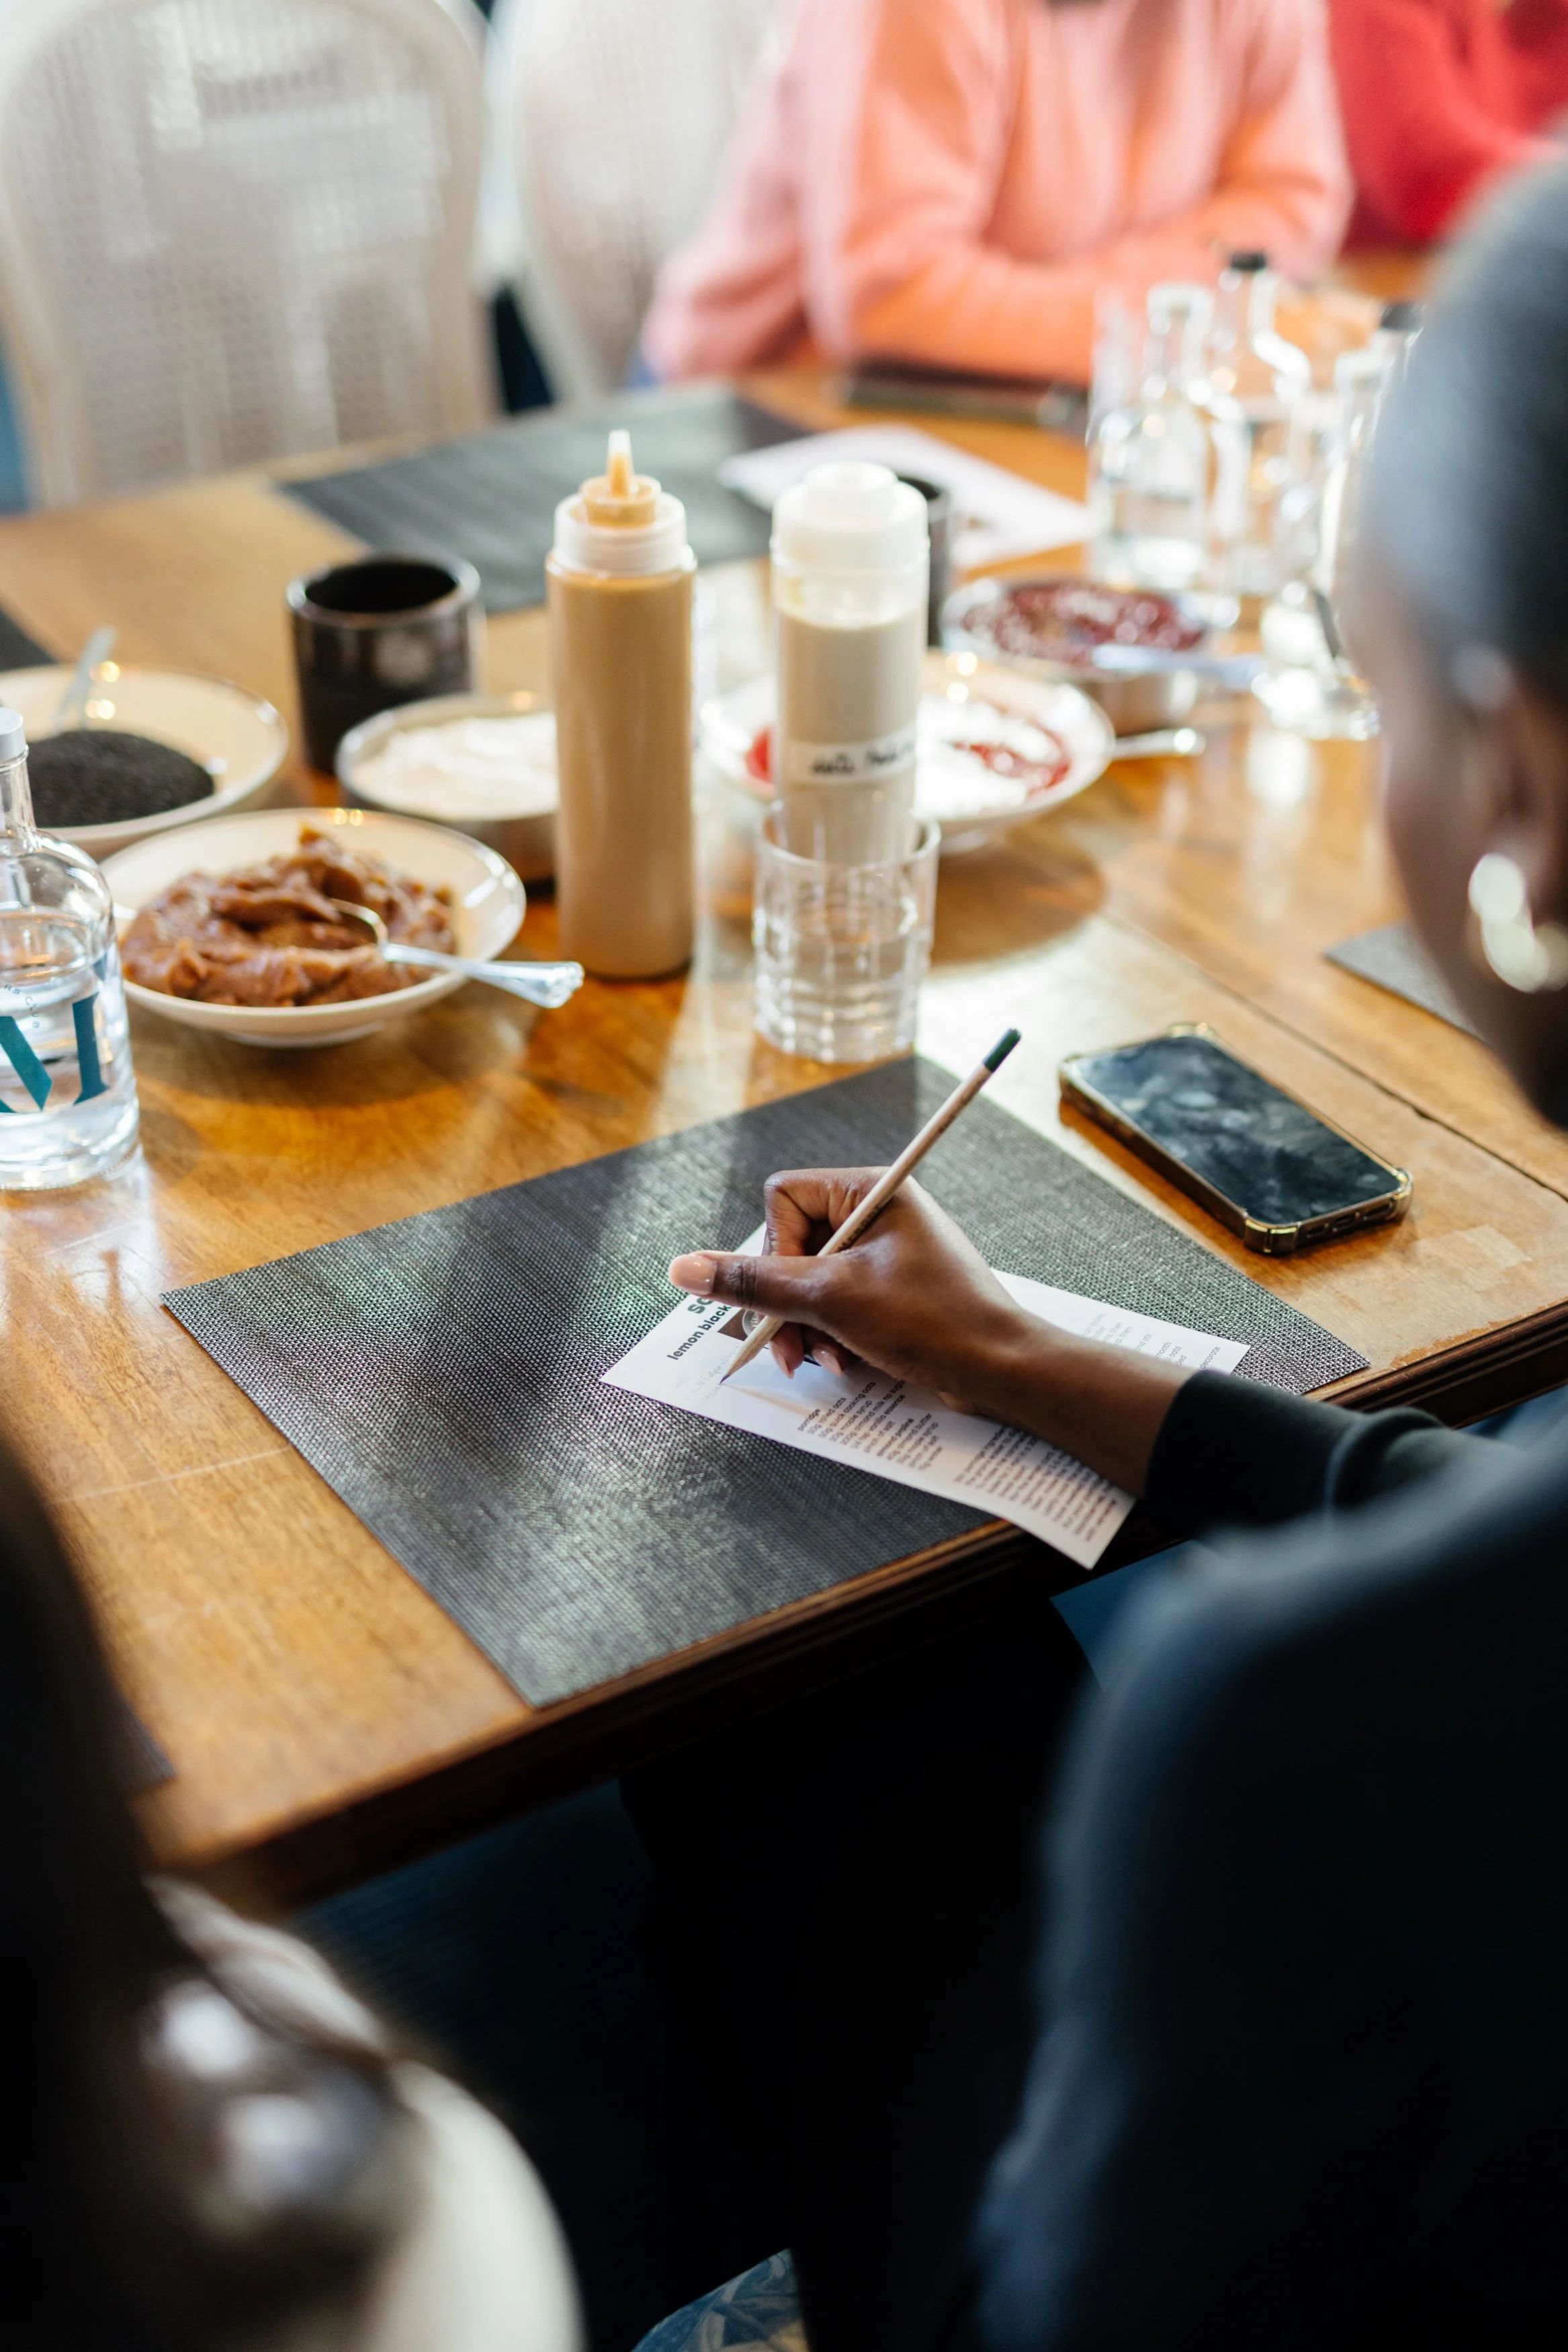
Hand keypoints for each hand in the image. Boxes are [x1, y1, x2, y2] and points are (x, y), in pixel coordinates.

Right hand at [668, 1168, 1036, 1413]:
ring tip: (825, 1361)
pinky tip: (845, 1362)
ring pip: (808, 1281)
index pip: (783, 1198)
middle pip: (790, 1245)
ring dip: (806, 1327)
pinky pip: (836, 1304)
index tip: (792, 1293)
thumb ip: (754, 1282)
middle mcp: (876, 1212)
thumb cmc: (932, 1321)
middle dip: (786, 1303)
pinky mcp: (891, 1290)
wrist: (1004, 1370)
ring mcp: (884, 1252)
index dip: (773, 1250)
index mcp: (870, 1190)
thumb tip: (684, 1268)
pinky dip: (831, 1334)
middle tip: (791, 1351)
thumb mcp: (831, 1299)